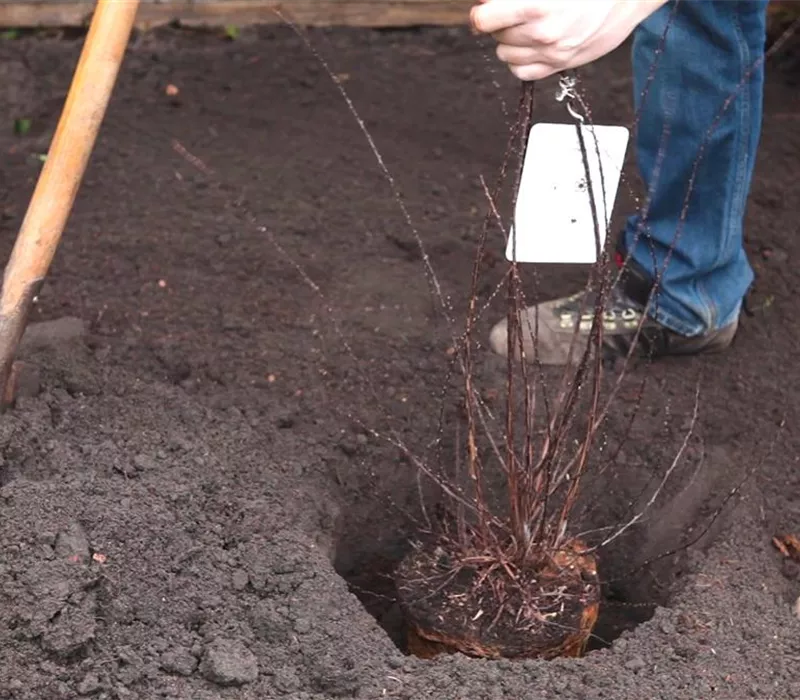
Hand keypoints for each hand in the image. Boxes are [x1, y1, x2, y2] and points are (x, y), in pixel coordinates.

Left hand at [470, 0, 667, 80]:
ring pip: (505, 55)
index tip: (484, 9)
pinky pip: (522, 72)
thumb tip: (486, 4)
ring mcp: (551, 53)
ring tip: (526, 27)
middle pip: (495, 36)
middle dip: (500, 23)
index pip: (484, 20)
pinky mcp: (560, 65)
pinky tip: (529, 46)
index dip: (481, 13)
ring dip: (509, 42)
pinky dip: (519, 61)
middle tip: (515, 12)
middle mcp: (542, 34)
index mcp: (536, 6)